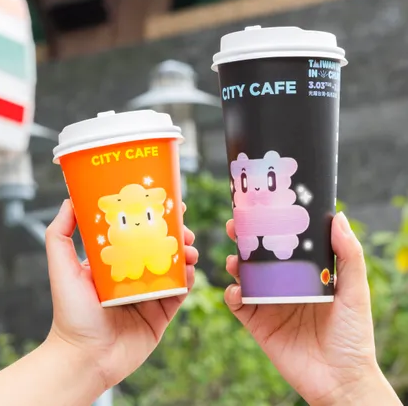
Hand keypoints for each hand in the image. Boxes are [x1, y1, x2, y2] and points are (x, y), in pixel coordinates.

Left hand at [44, 199, 197, 391]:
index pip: (132, 233)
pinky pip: (179, 293)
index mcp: (110, 264)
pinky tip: (189, 269)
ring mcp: (147, 296)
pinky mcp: (160, 315)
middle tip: (182, 227)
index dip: (148, 219)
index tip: (162, 204)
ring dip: (184, 254)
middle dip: (173, 234)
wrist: (85, 357)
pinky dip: (188, 279)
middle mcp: (129, 277)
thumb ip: (60, 233)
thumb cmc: (70, 312)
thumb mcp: (61, 267)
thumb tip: (70, 199)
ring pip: (173, 268)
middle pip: (157, 248)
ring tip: (188, 246)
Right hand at [225, 212, 400, 405]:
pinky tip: (238, 290)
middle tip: (234, 226)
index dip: (270, 226)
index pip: (284, 245)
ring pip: (244, 276)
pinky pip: (237, 304)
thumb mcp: (355, 292)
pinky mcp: (257, 324)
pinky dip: (232, 294)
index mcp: (305, 275)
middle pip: (258, 257)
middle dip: (243, 240)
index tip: (261, 208)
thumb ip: (349, 256)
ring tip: (233, 260)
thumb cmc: (354, 336)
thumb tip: (339, 218)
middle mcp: (284, 286)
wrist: (340, 380)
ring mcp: (268, 304)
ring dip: (234, 264)